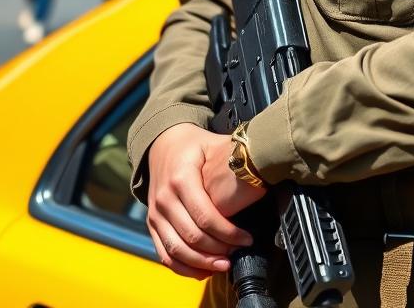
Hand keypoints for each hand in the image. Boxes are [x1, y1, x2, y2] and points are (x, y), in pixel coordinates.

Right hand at [146, 123, 263, 279]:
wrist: (162, 144)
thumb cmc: (193, 145)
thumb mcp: (213, 143)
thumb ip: (233, 156)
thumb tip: (261, 165)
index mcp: (181, 178)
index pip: (205, 216)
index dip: (228, 233)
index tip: (247, 239)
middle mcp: (165, 198)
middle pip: (193, 237)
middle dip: (218, 250)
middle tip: (238, 252)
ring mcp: (155, 214)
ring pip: (177, 250)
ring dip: (202, 263)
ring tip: (224, 264)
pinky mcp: (152, 224)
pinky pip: (165, 254)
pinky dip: (183, 267)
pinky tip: (203, 270)